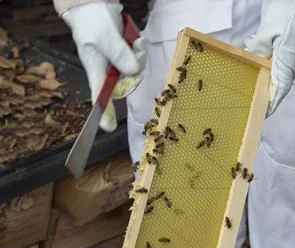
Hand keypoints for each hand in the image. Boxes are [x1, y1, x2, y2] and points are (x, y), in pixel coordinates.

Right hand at [62, 3, 145, 130]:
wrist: (94, 4)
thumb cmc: (92, 20)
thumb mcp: (104, 36)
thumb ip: (119, 55)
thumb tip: (133, 72)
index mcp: (96, 69)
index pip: (100, 95)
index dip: (104, 111)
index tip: (107, 126)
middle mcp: (108, 70)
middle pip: (127, 83)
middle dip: (136, 70)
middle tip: (136, 51)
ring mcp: (117, 63)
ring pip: (136, 70)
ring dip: (140, 56)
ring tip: (135, 42)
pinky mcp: (125, 55)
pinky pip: (138, 59)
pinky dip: (140, 50)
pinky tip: (137, 40)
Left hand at [245, 0, 294, 115]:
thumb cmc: (294, 14)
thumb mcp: (269, 30)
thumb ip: (258, 48)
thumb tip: (250, 60)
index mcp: (287, 63)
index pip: (278, 90)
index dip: (270, 103)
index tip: (263, 113)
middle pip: (278, 79)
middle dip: (263, 83)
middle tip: (249, 86)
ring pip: (281, 66)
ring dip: (267, 65)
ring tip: (252, 57)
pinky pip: (286, 56)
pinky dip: (273, 55)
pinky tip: (263, 45)